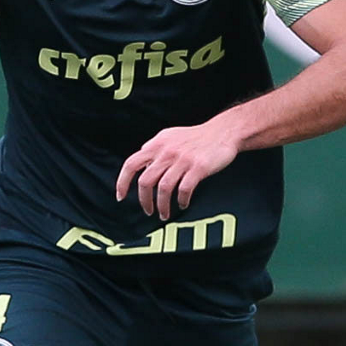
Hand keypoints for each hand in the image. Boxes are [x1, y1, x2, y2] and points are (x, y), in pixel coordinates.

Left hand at [115, 119, 239, 219]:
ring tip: (164, 214)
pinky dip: (181, 201)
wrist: (224, 131)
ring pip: (163, 188)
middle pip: (145, 181)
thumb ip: (154, 149)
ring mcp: (183, 160)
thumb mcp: (170, 136)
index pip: (131, 164)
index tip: (121, 196)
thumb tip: (139, 165)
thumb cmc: (196, 137)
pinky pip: (184, 190)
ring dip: (162, 206)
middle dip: (144, 201)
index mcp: (157, 144)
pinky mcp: (199, 167)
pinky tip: (183, 204)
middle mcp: (167, 151)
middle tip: (148, 211)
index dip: (122, 182)